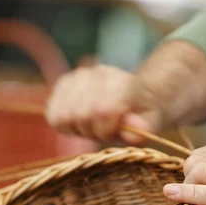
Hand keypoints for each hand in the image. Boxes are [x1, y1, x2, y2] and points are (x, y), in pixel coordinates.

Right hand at [46, 65, 163, 143]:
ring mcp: (77, 77)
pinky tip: (79, 122)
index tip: (116, 131)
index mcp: (122, 81)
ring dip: (79, 128)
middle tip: (106, 129)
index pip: (102, 110)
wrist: (132, 98)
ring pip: (65, 116)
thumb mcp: (152, 122)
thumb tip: (132, 131)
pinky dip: (65, 125)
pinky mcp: (61, 85)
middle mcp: (98, 73)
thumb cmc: (141, 115)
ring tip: (94, 125)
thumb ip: (144, 127)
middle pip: (81, 116)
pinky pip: (53, 116)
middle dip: (93, 131)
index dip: (107, 129)